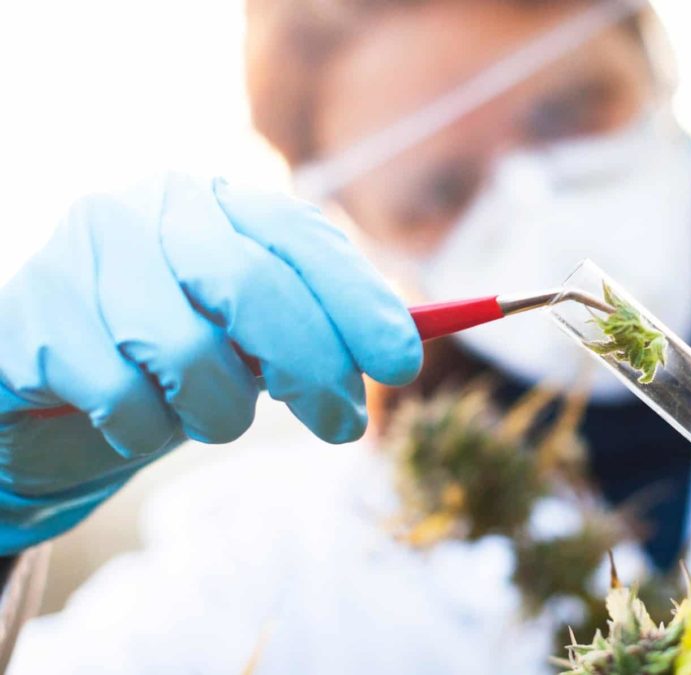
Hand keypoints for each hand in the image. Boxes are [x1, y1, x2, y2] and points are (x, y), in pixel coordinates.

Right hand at [0, 173, 421, 552]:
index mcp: (216, 202)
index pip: (300, 238)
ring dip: (220, 413)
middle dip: (313, 367)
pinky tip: (132, 419)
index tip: (402, 363)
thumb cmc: (176, 357)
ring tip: (209, 418)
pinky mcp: (30, 321)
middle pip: (253, 288)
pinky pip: (121, 399)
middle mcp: (148, 211)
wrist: (49, 394)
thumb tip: (405, 345)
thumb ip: (318, 327)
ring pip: (188, 355)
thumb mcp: (255, 337)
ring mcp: (80, 258)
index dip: (358, 300)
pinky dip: (145, 431)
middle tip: (342, 425)